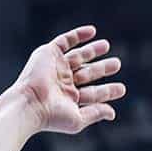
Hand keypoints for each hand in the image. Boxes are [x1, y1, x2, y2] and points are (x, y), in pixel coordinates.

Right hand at [4, 26, 123, 135]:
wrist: (30, 103)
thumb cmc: (52, 116)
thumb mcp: (78, 118)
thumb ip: (96, 113)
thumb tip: (112, 113)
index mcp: (70, 98)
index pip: (93, 93)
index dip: (108, 91)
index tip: (122, 89)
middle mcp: (63, 82)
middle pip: (88, 72)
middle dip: (102, 68)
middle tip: (117, 64)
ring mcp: (57, 67)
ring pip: (78, 56)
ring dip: (92, 50)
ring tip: (107, 45)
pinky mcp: (49, 53)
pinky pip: (65, 40)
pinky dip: (78, 35)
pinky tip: (92, 31)